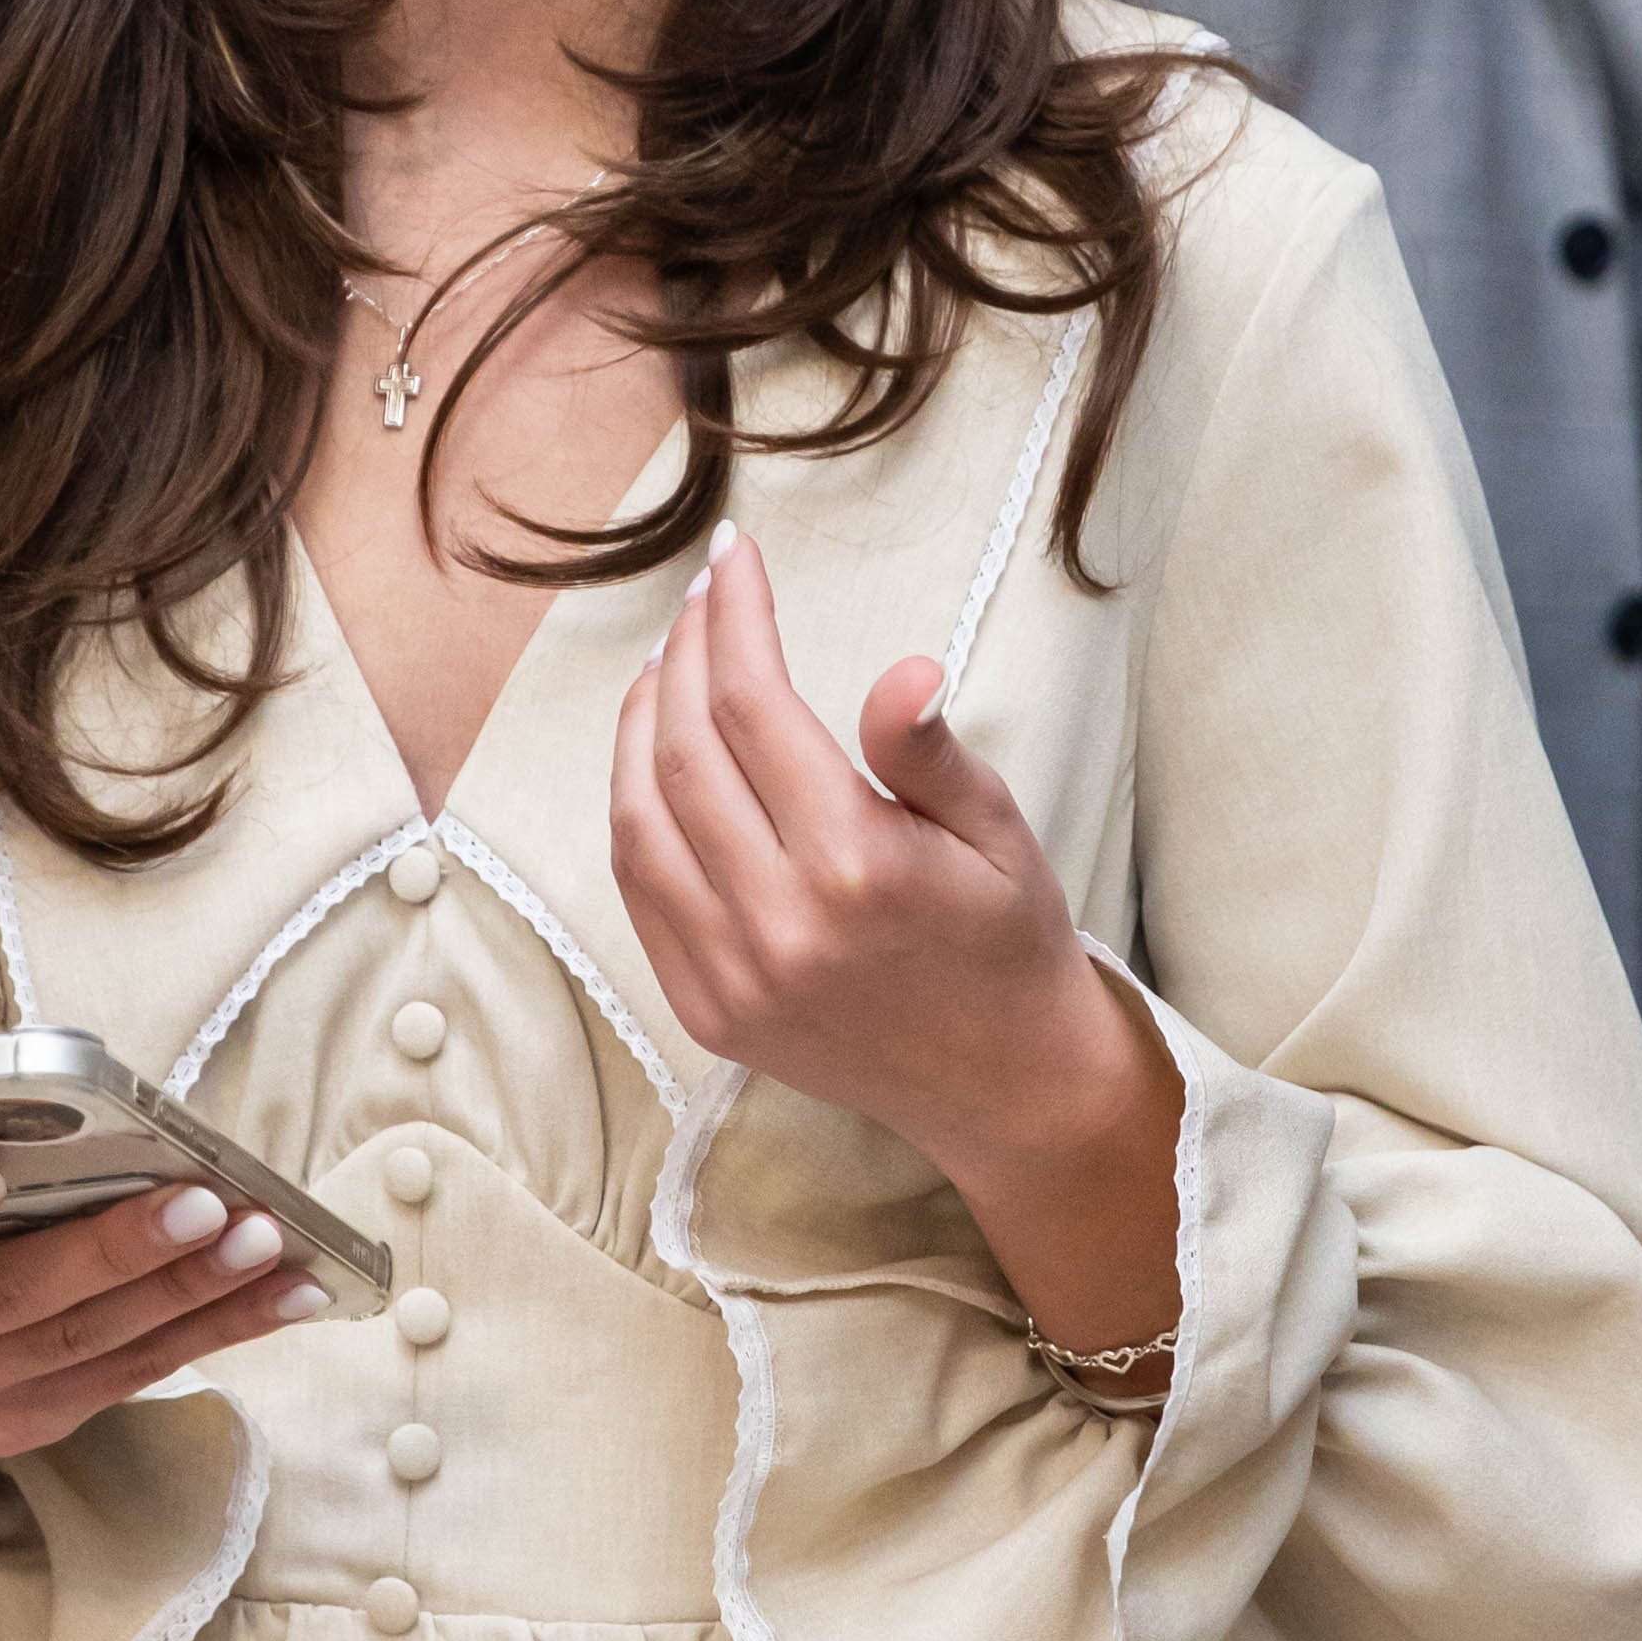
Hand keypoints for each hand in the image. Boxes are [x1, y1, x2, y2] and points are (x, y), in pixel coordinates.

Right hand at [0, 1166, 328, 1485]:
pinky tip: (282, 1291)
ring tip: (266, 1243)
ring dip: (188, 1293)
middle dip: (115, 1252)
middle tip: (205, 1204)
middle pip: (11, 1301)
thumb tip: (58, 1093)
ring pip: (85, 1346)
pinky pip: (128, 1376)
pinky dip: (214, 1331)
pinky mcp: (21, 1426)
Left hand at [610, 524, 1182, 1361]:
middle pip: (683, 750)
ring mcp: (730, 975)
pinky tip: (654, 755)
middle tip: (704, 594)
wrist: (1005, 1084)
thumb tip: (904, 671)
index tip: (736, 556)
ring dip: (639, 723)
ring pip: (638, 817)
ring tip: (670, 661)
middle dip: (685, 650)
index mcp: (853, 865)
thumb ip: (932, 750)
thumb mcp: (998, 830)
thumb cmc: (1008, 939)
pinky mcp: (705, 1011)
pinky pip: (638, 889)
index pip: (754, 705)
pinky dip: (633, 807)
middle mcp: (776, 923)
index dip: (735, 616)